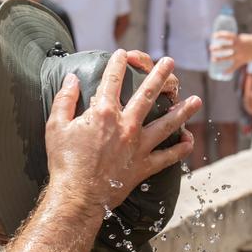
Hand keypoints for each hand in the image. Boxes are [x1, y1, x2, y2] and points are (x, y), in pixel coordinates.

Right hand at [44, 51, 200, 208]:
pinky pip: (168, 157)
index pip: (112, 80)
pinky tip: (190, 140)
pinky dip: (181, 150)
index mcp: (103, 113)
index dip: (117, 64)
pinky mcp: (144, 166)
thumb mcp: (56, 126)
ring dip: (183, 110)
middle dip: (160, 75)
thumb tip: (72, 78)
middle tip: (170, 62)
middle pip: (148, 94)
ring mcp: (138, 146)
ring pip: (167, 123)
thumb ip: (65, 99)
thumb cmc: (64, 162)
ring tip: (196, 99)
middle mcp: (126, 125)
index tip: (122, 54)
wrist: (77, 197)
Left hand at [210, 30, 251, 67]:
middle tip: (210, 48)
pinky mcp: (242, 61)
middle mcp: (239, 47)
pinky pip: (234, 67)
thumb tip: (230, 40)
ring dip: (219, 58)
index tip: (214, 35)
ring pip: (227, 57)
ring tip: (212, 59)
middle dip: (217, 48)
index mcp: (239, 39)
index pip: (227, 35)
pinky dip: (229, 70)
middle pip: (225, 47)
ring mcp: (240, 54)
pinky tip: (223, 73)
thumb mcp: (246, 38)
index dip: (220, 35)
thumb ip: (238, 39)